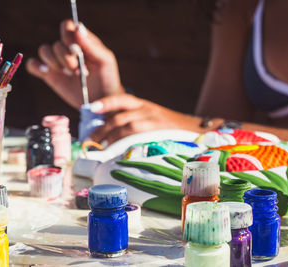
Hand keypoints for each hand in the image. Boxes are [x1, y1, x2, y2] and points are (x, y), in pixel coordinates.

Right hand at [26, 20, 123, 108]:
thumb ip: (92, 46)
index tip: (77, 52)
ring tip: (69, 74)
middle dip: (65, 58)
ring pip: (44, 50)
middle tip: (77, 71)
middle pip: (56, 43)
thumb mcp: (105, 61)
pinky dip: (36, 66)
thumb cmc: (107, 78)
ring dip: (54, 62)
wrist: (101, 100)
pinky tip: (48, 73)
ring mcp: (57, 61)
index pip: (67, 26)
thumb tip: (78, 28)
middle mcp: (67, 49)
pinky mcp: (49, 75)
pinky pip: (33, 64)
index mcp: (81, 41)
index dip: (68, 37)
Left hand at [88, 94, 222, 143]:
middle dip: (102, 130)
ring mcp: (156, 124)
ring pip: (129, 128)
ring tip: (99, 150)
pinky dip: (127, 147)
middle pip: (120, 118)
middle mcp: (149, 111)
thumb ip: (134, 119)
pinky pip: (141, 140)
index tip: (91, 108)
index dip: (107, 102)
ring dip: (111, 139)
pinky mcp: (161, 136)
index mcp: (145, 105)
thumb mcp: (152, 116)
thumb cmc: (170, 127)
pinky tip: (118, 155)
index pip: (123, 100)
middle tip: (90, 142)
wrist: (197, 130)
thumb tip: (109, 132)